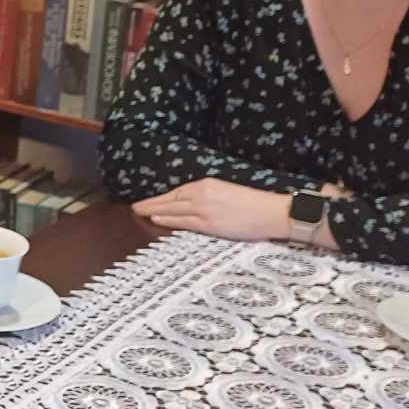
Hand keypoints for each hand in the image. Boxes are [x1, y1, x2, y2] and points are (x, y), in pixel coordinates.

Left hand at [132, 179, 290, 243]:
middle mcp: (202, 194)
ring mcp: (204, 209)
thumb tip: (192, 204)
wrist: (272, 212)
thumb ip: (208, 196)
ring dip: (154, 211)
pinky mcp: (208, 223)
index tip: (151, 200)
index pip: (178, 191)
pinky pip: (183, 221)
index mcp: (207, 184)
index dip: (162, 197)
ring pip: (172, 210)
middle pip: (170, 199)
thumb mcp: (227, 193)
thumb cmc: (254, 204)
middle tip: (136, 206)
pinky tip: (156, 219)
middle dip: (152, 203)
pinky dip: (168, 220)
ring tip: (140, 212)